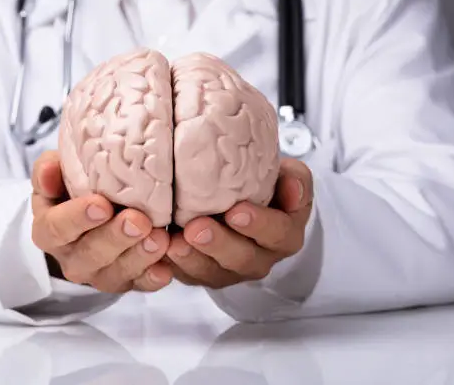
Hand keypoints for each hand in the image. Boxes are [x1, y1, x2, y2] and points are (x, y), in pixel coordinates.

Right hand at [31, 151, 172, 292]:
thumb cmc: (76, 187)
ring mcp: (100, 274)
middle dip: (115, 237)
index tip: (101, 204)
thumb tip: (48, 172)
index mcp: (50, 230)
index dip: (77, 218)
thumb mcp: (59, 172)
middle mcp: (72, 258)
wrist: (97, 210)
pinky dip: (154, 277)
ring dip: (139, 257)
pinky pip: (140, 285)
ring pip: (116, 273)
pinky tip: (166, 268)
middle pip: (90, 254)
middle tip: (138, 220)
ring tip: (160, 238)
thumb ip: (50, 168)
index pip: (56, 228)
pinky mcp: (127, 282)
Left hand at [166, 158, 313, 288]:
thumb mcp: (286, 176)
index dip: (259, 225)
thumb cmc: (263, 185)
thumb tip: (292, 186)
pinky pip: (187, 276)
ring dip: (191, 259)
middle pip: (243, 259)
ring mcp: (229, 271)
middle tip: (197, 228)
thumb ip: (294, 178)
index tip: (237, 211)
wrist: (240, 198)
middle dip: (219, 245)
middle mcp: (259, 258)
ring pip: (212, 273)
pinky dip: (171, 265)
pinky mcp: (201, 274)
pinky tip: (159, 250)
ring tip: (173, 243)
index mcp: (285, 235)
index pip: (279, 234)